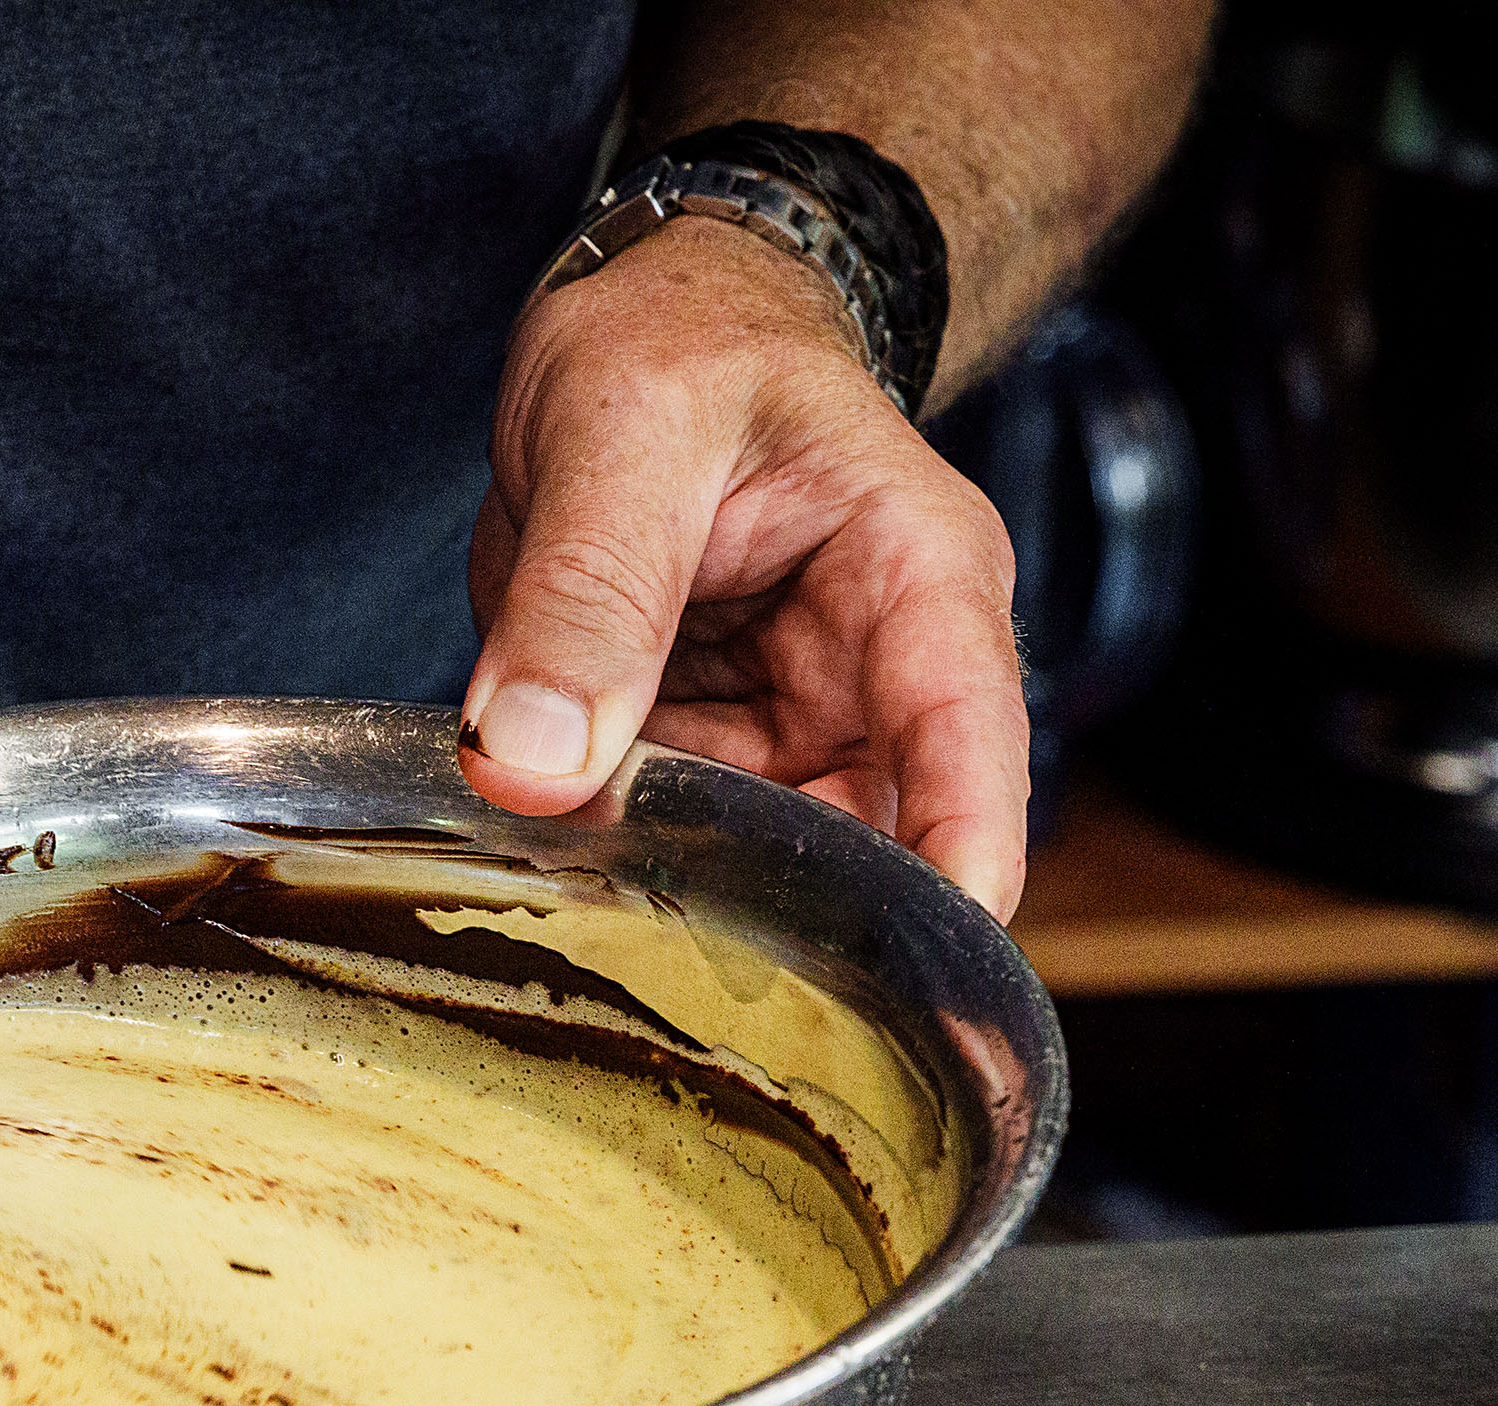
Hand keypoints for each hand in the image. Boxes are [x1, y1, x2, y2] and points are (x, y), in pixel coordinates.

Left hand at [459, 217, 1031, 920]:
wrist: (648, 327)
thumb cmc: (683, 339)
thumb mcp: (626, 432)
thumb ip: (587, 594)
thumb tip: (531, 759)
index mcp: (916, 580)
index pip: (966, 739)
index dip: (958, 865)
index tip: (932, 987)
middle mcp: (875, 678)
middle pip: (874, 845)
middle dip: (796, 925)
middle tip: (685, 977)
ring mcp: (791, 732)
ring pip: (766, 870)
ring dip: (686, 905)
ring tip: (599, 928)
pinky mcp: (708, 761)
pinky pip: (671, 844)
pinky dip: (615, 867)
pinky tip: (555, 888)